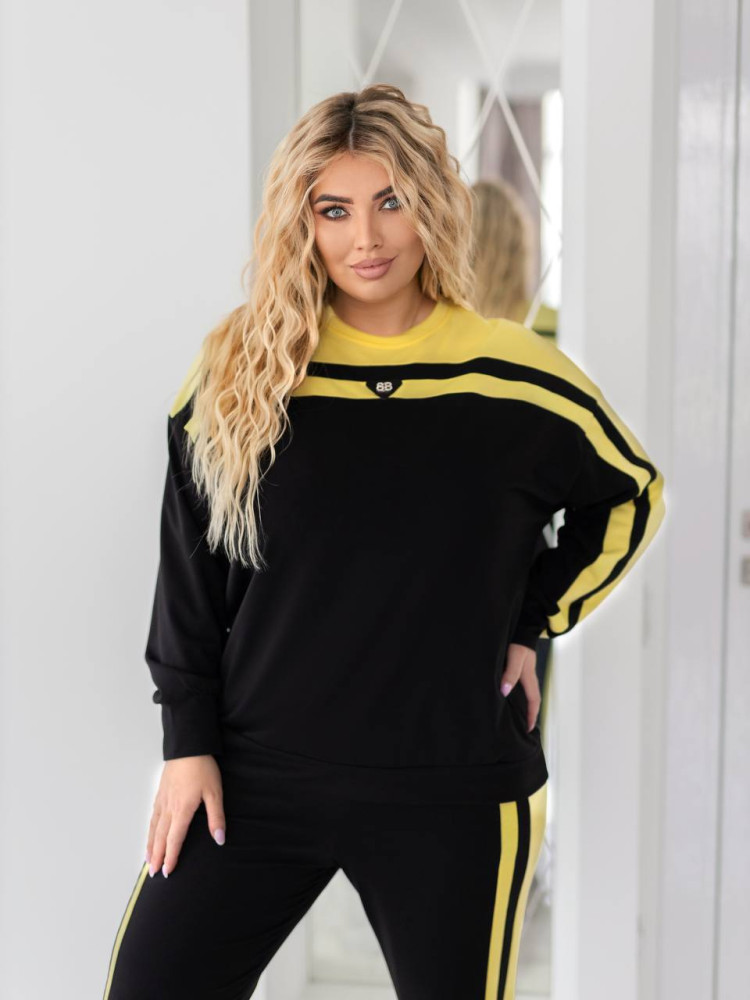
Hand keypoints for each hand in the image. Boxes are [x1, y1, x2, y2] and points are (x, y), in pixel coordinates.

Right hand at [145, 755, 225, 877]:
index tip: (168, 871)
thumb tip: (220, 839)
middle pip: (160, 837)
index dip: (172, 857)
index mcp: (182, 810)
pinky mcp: (160, 793)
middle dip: (157, 857)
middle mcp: (168, 808)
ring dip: (151, 846)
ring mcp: (162, 800)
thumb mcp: (214, 792)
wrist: (188, 747)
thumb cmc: (203, 768)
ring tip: (149, 861)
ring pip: (153, 828)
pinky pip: (152, 817)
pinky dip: (150, 830)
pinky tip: (150, 834)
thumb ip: (216, 817)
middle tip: (155, 873)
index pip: (175, 839)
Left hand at [499, 643, 540, 732]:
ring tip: (518, 716)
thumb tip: (505, 692)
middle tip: (525, 727)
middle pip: (532, 700)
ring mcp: (526, 673)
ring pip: (527, 694)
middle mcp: (529, 678)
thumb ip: (510, 674)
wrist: (523, 629)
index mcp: (529, 679)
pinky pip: (522, 686)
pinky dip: (520, 696)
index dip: (532, 716)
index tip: (529, 729)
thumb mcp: (514, 659)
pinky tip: (511, 697)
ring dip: (525, 705)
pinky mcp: (521, 668)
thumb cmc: (518, 644)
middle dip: (530, 714)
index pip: (533, 701)